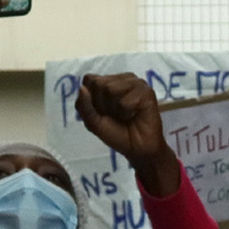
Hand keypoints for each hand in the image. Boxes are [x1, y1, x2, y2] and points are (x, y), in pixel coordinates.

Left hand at [76, 73, 178, 198]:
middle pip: (99, 84)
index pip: (89, 80)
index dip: (91, 100)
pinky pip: (124, 102)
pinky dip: (126, 114)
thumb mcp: (93, 122)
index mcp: (108, 81)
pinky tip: (135, 115)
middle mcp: (122, 79)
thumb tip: (81, 88)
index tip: (102, 112)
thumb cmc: (117, 133)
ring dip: (115, 110)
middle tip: (115, 116)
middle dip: (102, 105)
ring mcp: (135, 83)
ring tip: (125, 115)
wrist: (137, 149)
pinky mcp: (146, 91)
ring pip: (110, 89)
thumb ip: (84, 106)